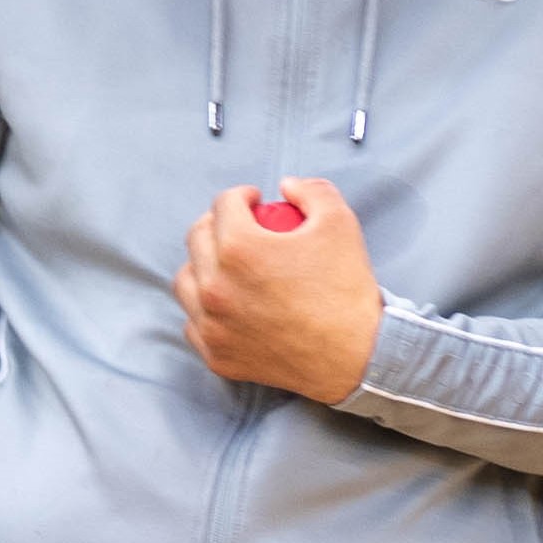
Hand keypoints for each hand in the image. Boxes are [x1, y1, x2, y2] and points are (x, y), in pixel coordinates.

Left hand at [173, 177, 386, 400]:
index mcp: (238, 249)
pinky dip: (205, 309)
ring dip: (202, 265)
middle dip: (217, 224)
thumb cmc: (346, 289)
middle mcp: (215, 287)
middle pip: (197, 239)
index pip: (223, 205)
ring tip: (227, 265)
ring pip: (186, 282)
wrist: (356, 355)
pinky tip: (226, 303)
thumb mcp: (339, 222)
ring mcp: (212, 326)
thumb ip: (311, 191)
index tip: (255, 201)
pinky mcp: (218, 356)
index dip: (242, 196)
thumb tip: (286, 187)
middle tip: (239, 227)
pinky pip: (194, 324)